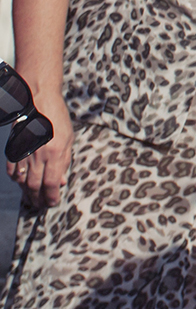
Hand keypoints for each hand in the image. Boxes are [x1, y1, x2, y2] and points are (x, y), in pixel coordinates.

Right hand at [8, 87, 71, 208]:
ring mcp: (23, 153)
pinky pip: (13, 170)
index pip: (51, 183)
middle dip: (39, 199)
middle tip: (42, 206)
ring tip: (32, 200)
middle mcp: (37, 156)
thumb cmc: (57, 118)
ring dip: (27, 193)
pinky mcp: (14, 149)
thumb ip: (65, 161)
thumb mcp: (69, 139)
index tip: (53, 204)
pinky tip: (22, 184)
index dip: (51, 197)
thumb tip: (61, 181)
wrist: (38, 101)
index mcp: (55, 153)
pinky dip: (17, 180)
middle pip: (35, 186)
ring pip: (23, 181)